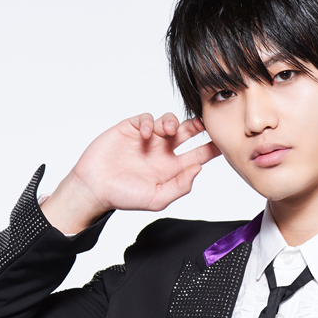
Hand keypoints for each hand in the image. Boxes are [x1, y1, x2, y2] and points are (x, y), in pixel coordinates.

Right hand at [41, 112, 220, 232]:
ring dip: (173, 122)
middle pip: (188, 132)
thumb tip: (198, 168)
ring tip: (170, 130)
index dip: (211, 147)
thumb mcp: (157, 198)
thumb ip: (180, 186)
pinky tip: (147, 133)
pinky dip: (150, 122)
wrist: (95, 188)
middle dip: (199, 125)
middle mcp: (162, 151)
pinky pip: (147, 118)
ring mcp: (148, 139)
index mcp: (172, 169)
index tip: (223, 141)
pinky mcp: (131, 129)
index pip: (198, 155)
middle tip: (206, 120)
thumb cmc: (124, 197)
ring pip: (169, 121)